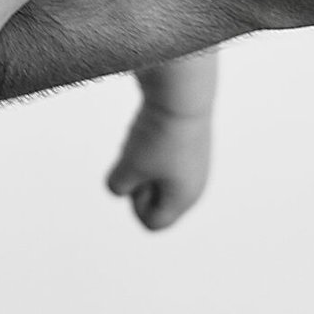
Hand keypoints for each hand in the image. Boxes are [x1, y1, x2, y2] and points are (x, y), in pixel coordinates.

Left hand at [106, 106, 211, 230]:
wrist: (182, 90)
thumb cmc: (157, 133)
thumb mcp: (130, 166)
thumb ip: (118, 185)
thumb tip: (121, 185)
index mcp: (185, 199)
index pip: (153, 222)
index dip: (137, 203)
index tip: (140, 176)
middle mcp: (194, 184)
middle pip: (151, 199)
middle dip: (139, 182)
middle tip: (143, 154)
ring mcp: (192, 163)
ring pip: (152, 174)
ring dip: (141, 161)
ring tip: (147, 139)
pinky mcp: (187, 142)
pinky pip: (157, 155)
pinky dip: (148, 145)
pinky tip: (151, 127)